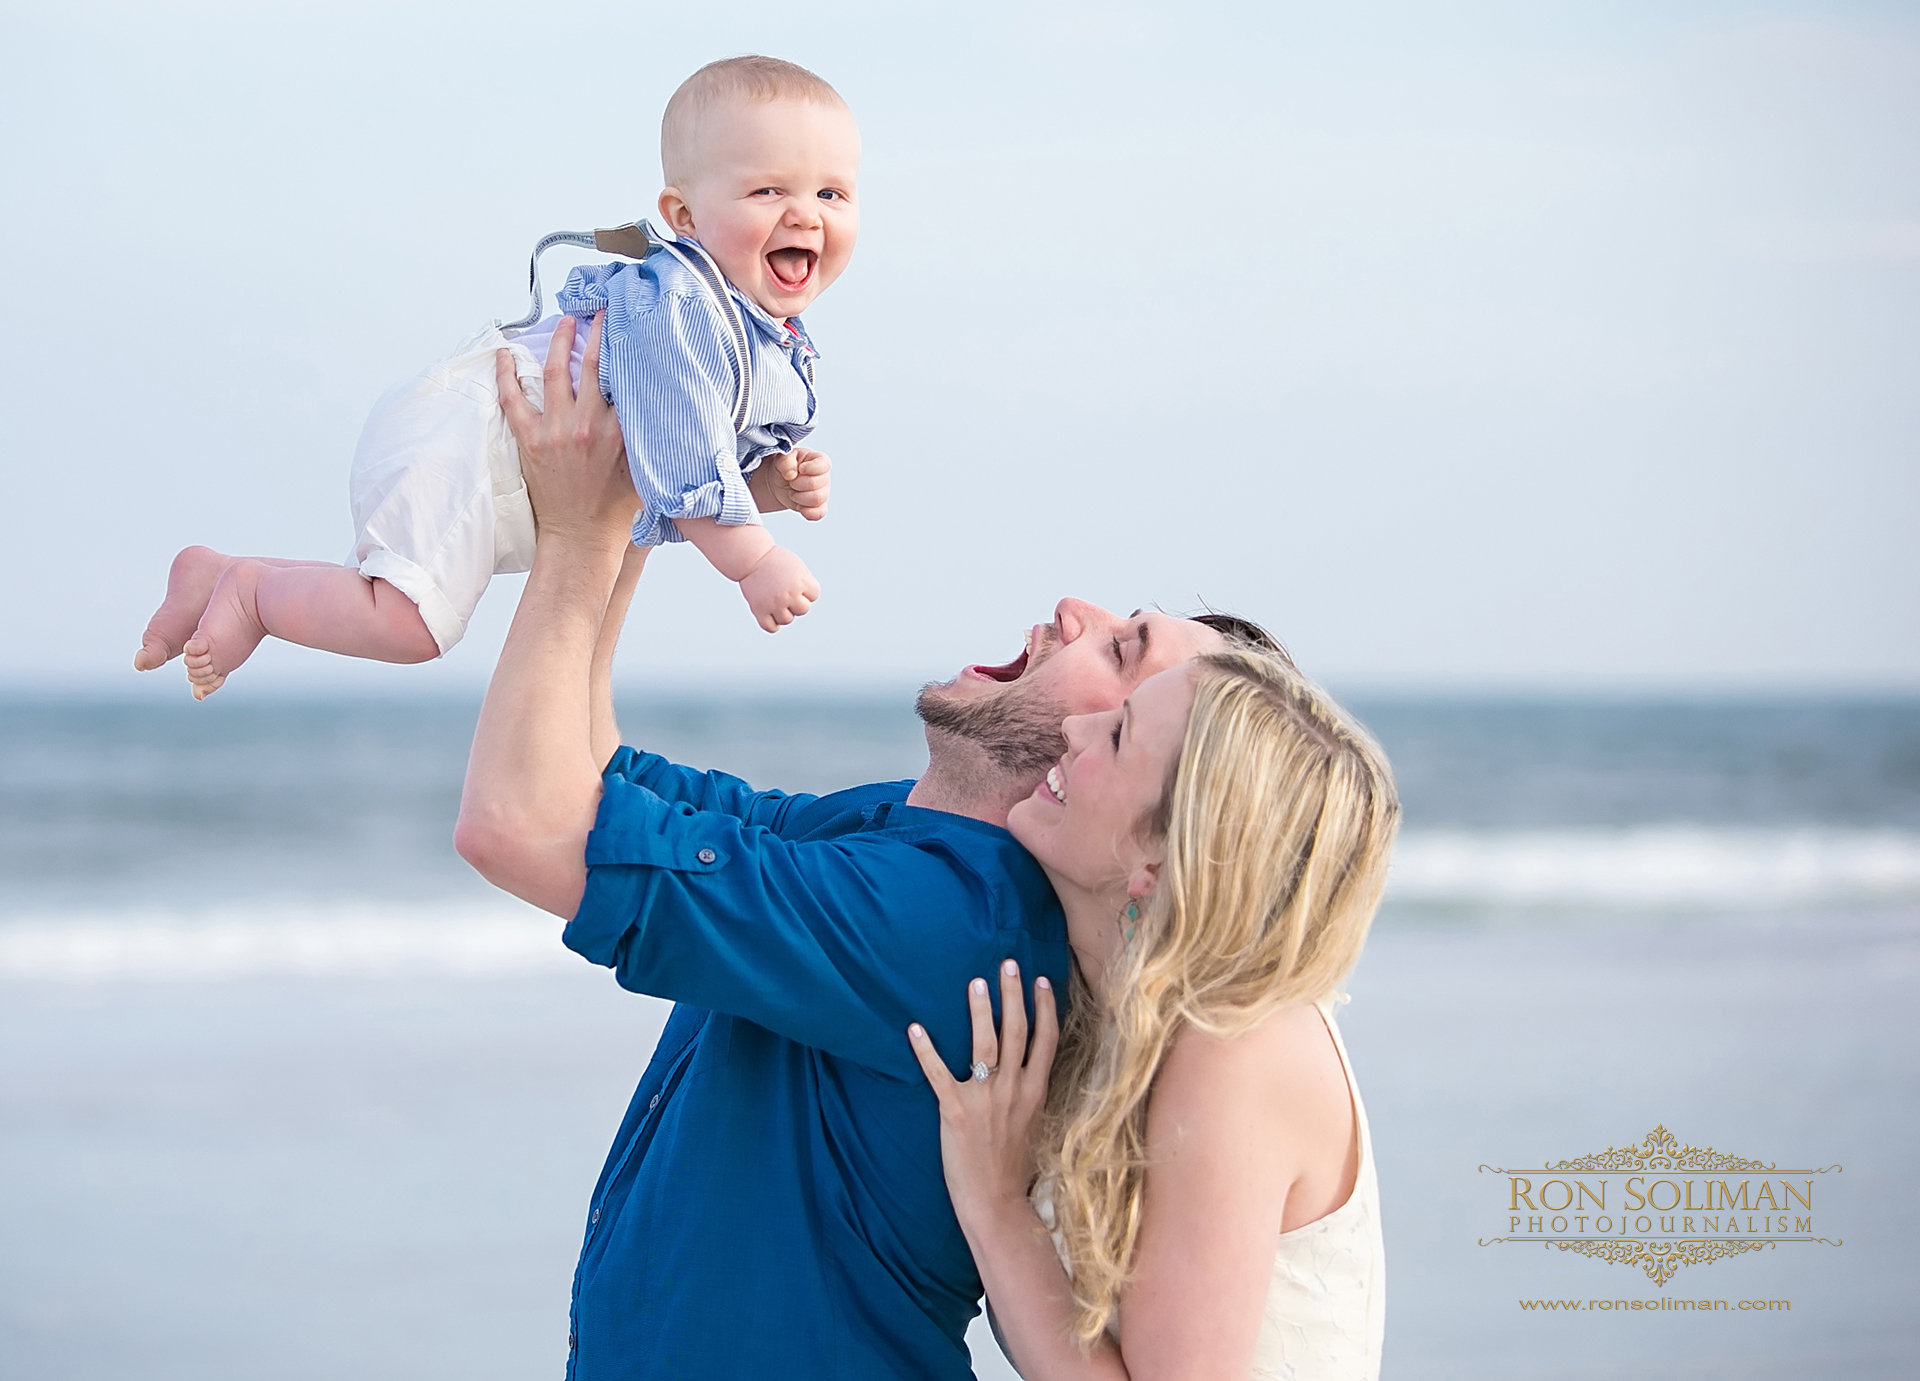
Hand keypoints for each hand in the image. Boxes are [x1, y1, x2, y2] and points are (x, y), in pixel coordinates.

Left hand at [495, 313, 635, 551]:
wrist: (582, 537)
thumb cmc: (617, 508)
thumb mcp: (647, 468)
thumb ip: (651, 436)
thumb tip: (664, 407)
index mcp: (621, 431)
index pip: (626, 377)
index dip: (629, 349)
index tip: (632, 328)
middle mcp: (588, 425)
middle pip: (593, 364)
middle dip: (597, 331)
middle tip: (599, 311)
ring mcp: (556, 431)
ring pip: (554, 372)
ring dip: (558, 342)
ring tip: (563, 322)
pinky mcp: (530, 440)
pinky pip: (513, 398)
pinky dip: (506, 374)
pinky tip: (505, 354)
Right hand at [739, 544, 819, 631]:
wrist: (751, 558)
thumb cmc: (774, 560)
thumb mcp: (796, 567)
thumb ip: (806, 583)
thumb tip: (807, 601)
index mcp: (800, 582)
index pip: (814, 595)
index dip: (806, 589)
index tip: (795, 581)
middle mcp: (789, 594)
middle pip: (803, 610)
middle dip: (797, 602)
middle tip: (785, 593)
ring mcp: (774, 604)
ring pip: (787, 620)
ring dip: (784, 613)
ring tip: (776, 601)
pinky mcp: (759, 610)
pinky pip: (771, 627)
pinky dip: (773, 625)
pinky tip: (770, 614)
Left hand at [748, 447, 831, 520]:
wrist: (779, 483)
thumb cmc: (785, 467)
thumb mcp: (782, 458)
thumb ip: (786, 461)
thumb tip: (791, 474)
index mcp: (819, 460)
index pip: (823, 465)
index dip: (810, 468)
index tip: (799, 469)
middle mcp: (824, 477)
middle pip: (815, 484)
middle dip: (797, 484)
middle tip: (790, 482)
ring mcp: (823, 493)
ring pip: (816, 499)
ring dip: (799, 497)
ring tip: (792, 492)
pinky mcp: (819, 507)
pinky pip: (818, 513)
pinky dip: (807, 512)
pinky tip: (798, 505)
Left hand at [908, 960, 1058, 1228]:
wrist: (995, 1203)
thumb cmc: (1013, 1168)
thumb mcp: (1033, 1125)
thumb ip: (1029, 1094)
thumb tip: (1026, 1068)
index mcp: (1035, 1093)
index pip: (1046, 1041)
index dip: (1045, 1008)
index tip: (1042, 982)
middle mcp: (1014, 1090)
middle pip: (1018, 1031)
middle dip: (1013, 995)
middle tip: (1009, 964)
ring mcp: (986, 1099)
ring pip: (986, 1043)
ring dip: (981, 1009)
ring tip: (976, 982)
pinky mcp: (955, 1111)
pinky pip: (938, 1073)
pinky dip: (926, 1050)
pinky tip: (915, 1028)